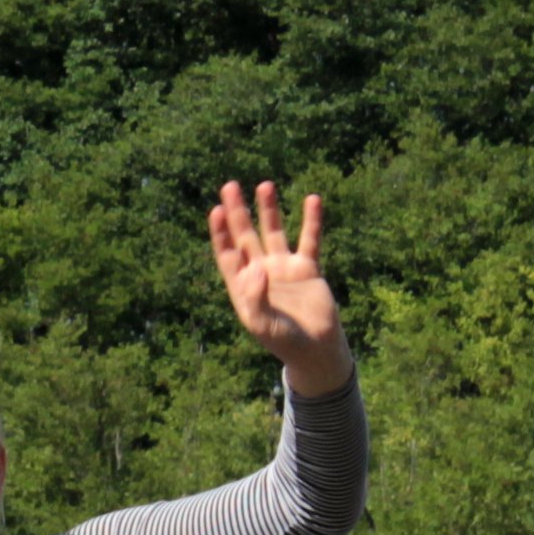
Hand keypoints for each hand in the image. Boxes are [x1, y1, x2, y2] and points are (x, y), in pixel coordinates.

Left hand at [207, 181, 349, 388]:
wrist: (315, 349)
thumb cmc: (283, 342)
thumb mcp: (263, 324)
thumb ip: (255, 298)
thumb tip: (255, 269)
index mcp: (242, 286)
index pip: (227, 254)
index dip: (221, 233)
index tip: (217, 211)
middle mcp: (260, 272)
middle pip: (245, 236)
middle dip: (238, 212)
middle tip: (230, 186)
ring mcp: (283, 268)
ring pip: (274, 232)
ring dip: (269, 210)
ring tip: (265, 185)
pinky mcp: (307, 268)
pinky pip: (309, 239)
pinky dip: (311, 221)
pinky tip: (312, 200)